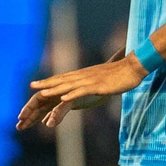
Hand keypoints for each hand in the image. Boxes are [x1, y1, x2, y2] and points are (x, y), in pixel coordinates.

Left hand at [18, 55, 146, 130]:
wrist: (134, 67)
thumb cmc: (121, 74)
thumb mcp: (104, 79)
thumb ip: (95, 83)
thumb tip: (91, 87)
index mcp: (84, 74)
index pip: (63, 77)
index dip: (49, 81)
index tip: (36, 84)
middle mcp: (84, 75)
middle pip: (62, 80)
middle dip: (46, 84)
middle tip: (31, 86)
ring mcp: (91, 80)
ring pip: (69, 85)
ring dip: (55, 89)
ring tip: (42, 93)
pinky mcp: (99, 85)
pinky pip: (83, 90)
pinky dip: (73, 94)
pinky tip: (64, 98)